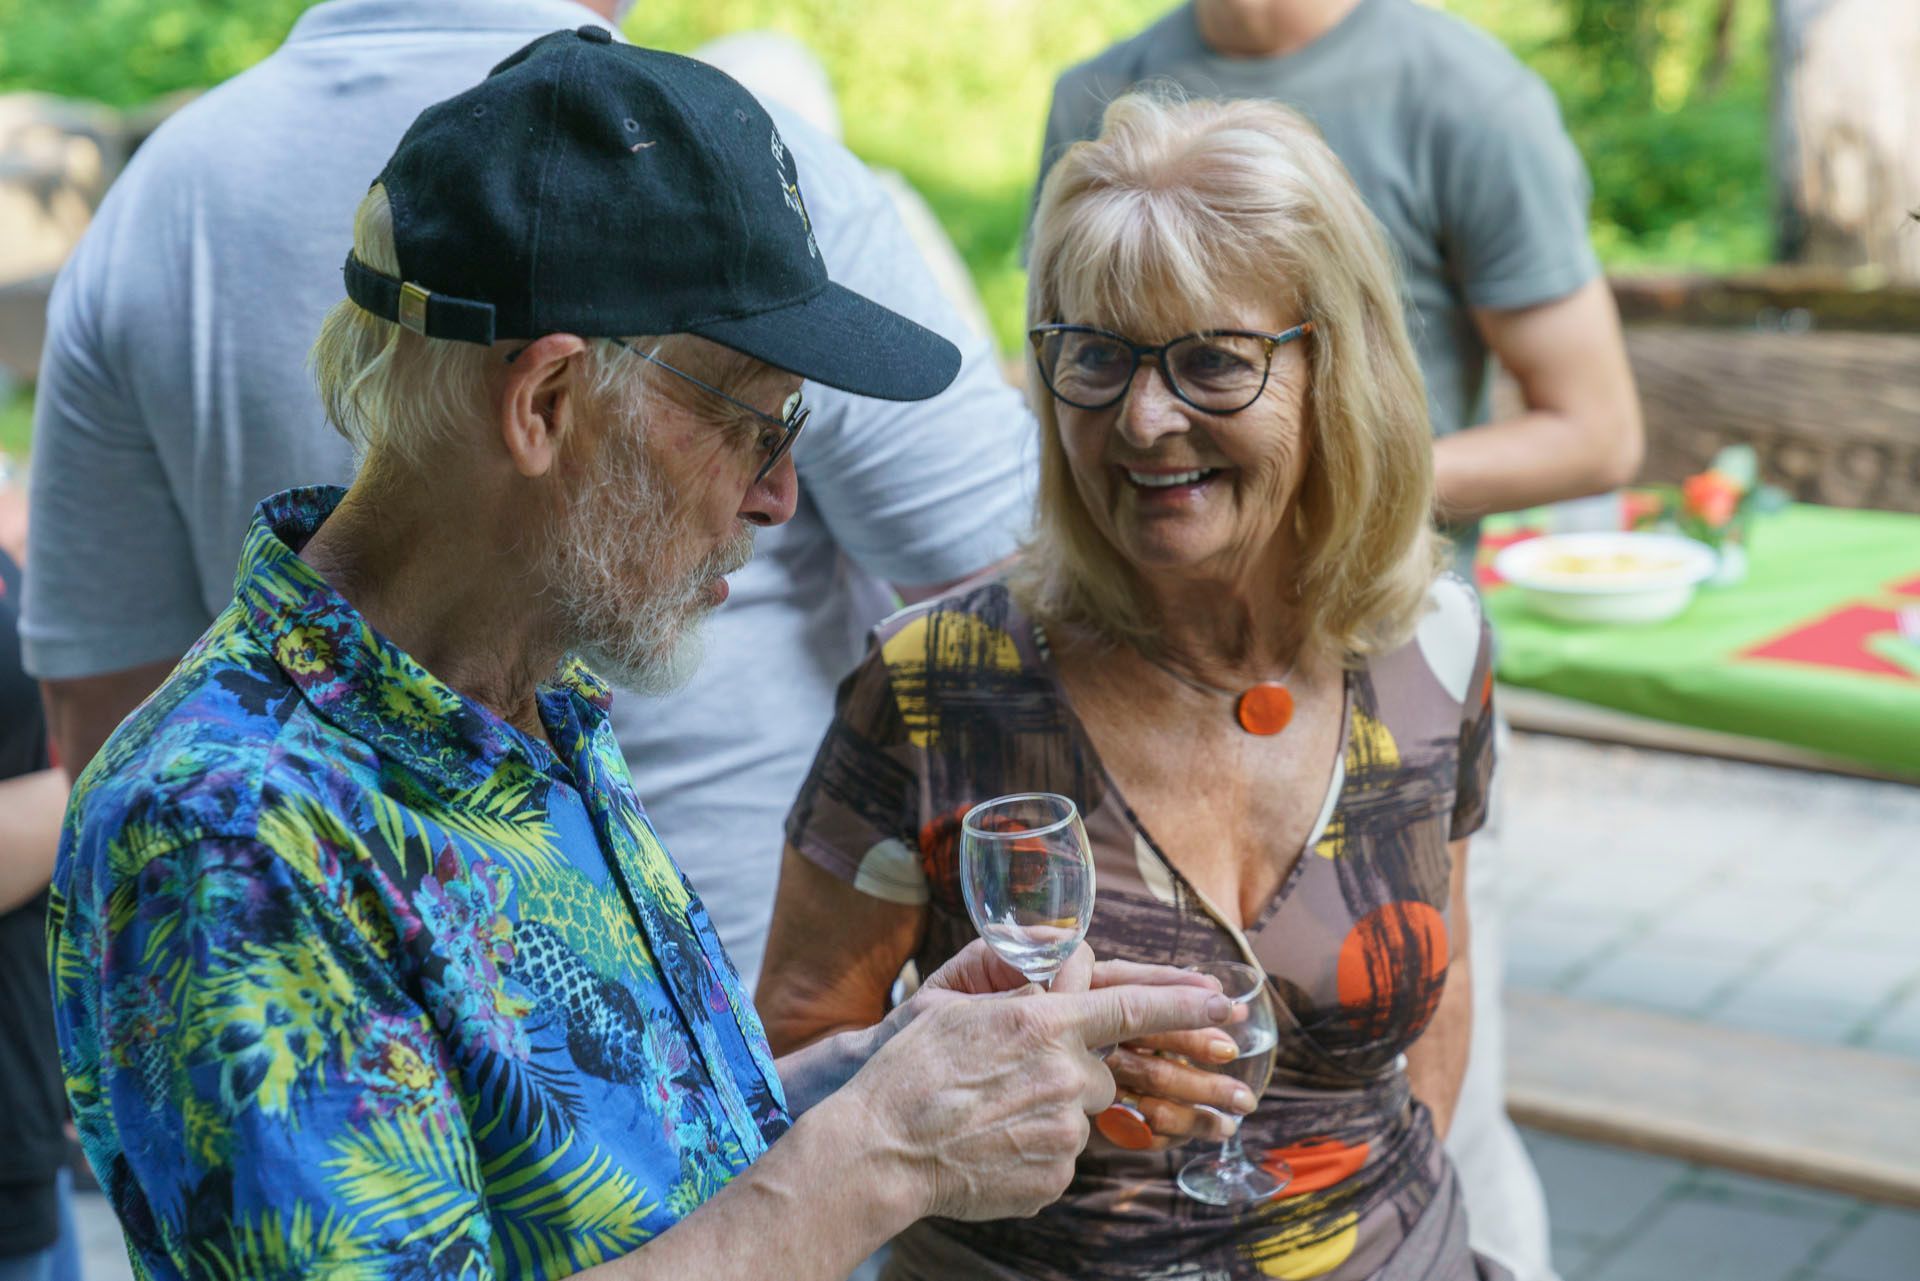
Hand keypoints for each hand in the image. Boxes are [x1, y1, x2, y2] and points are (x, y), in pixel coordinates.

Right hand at [840, 963, 1232, 1221]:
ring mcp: (1062, 1132)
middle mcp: (1064, 1075)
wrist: (881, 1149)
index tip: (1224, 999)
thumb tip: (1061, 970)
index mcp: (1044, 1023)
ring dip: (1045, 1116)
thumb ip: (1022, 990)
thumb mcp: (960, 1008)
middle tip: (1010, 1082)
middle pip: (1098, 1074)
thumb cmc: (910, 1071)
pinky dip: (1031, 1154)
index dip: (1184, 1004)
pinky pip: (1059, 1159)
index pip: (1131, 1008)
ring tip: (988, 1119)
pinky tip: (989, 1149)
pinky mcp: (1054, 1179)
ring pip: (1077, 1118)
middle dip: (1068, 1075)